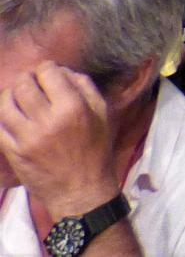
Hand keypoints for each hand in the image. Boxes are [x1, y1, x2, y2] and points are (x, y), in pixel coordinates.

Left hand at [0, 63, 119, 215]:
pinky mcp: (14, 152)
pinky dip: (1, 116)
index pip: (47, 73)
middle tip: (31, 83)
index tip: (48, 73)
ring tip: (18, 98)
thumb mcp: (101, 113)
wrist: (81, 190)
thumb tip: (62, 72)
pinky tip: (10, 115)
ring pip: (5, 104)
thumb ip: (84, 87)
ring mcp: (27, 137)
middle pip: (22, 85)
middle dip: (26, 79)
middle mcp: (47, 120)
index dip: (46, 68)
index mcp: (72, 107)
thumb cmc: (95, 149)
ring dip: (10, 96)